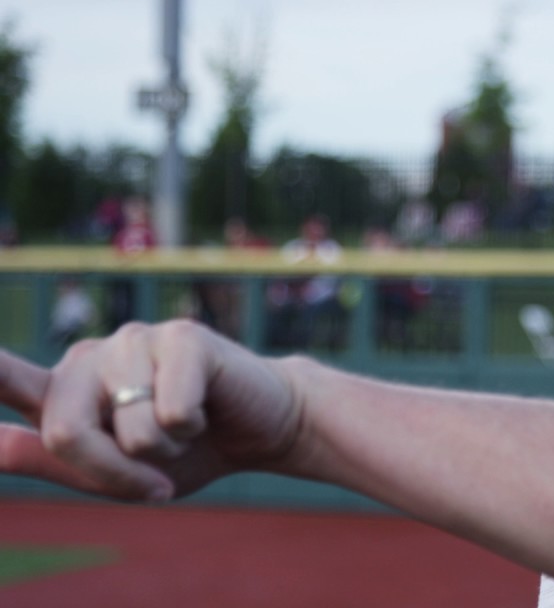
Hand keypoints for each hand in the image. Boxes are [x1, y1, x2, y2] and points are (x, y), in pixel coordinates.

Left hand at [0, 320, 304, 501]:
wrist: (262, 427)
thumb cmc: (186, 450)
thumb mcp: (114, 473)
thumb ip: (51, 459)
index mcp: (63, 387)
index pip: (0, 377)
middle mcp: (88, 356)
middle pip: (64, 432)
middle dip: (114, 474)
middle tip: (156, 482)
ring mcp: (133, 339)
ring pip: (127, 429)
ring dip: (164, 453)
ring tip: (186, 431)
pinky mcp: (182, 337)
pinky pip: (169, 412)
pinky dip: (192, 428)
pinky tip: (209, 408)